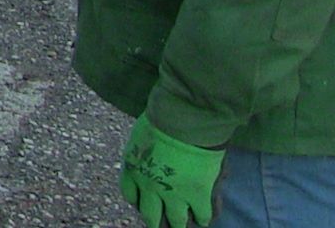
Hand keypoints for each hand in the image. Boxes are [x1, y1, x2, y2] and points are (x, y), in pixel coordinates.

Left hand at [120, 113, 223, 227]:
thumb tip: (151, 153)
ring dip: (180, 224)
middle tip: (160, 223)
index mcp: (133, 170)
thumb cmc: (161, 117)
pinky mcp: (198, 195)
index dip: (138, 201)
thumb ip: (145, 150)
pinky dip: (204, 218)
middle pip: (150, 214)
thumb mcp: (142, 134)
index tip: (143, 202)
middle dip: (155, 221)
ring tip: (184, 224)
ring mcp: (174, 194)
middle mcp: (150, 187)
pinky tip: (204, 218)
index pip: (131, 195)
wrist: (182, 119)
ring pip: (177, 221)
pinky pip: (202, 215)